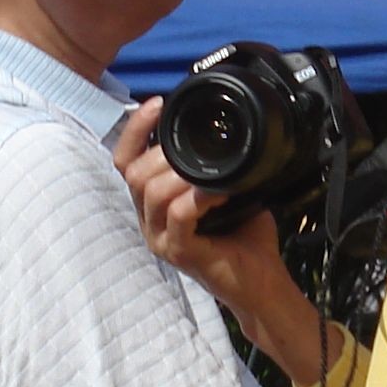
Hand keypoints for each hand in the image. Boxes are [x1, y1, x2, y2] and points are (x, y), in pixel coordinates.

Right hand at [115, 99, 293, 312]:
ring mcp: (161, 238)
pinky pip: (179, 214)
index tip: (156, 104)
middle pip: (132, 173)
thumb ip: (216, 167)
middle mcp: (149, 221)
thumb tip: (226, 131)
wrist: (261, 283)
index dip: (134, 130)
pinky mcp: (179, 253)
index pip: (125, 160)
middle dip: (162, 150)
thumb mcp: (226, 191)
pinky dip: (198, 197)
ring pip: (151, 191)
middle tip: (196, 145)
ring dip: (181, 174)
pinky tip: (219, 194)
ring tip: (211, 173)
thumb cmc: (245, 239)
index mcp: (154, 204)